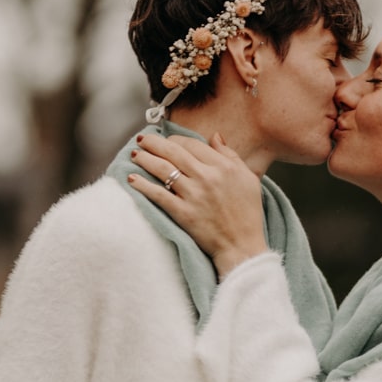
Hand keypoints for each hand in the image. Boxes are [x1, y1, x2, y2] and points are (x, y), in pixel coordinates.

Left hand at [128, 133, 268, 276]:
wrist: (241, 245)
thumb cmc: (247, 213)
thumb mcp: (248, 178)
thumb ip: (231, 155)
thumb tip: (215, 137)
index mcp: (223, 166)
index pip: (192, 144)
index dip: (175, 139)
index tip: (166, 140)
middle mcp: (207, 177)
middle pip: (173, 152)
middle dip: (154, 143)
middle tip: (142, 140)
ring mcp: (193, 195)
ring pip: (162, 169)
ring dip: (145, 158)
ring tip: (135, 155)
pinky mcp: (182, 213)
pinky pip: (157, 194)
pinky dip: (142, 185)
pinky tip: (132, 179)